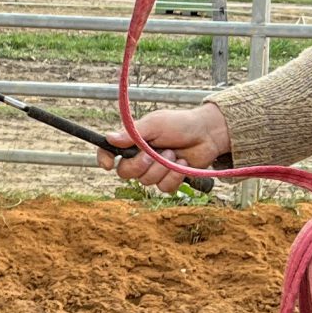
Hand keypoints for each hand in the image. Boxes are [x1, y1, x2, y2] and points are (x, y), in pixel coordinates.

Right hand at [98, 102, 230, 194]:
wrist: (207, 134)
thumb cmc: (180, 124)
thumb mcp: (155, 124)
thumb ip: (132, 134)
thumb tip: (109, 138)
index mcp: (132, 142)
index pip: (109, 152)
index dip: (104, 159)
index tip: (108, 165)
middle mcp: (140, 157)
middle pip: (125, 173)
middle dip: (141, 165)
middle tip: (155, 153)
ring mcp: (154, 170)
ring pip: (146, 181)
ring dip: (162, 168)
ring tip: (174, 154)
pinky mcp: (169, 180)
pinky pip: (163, 188)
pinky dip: (174, 177)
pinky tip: (182, 164)